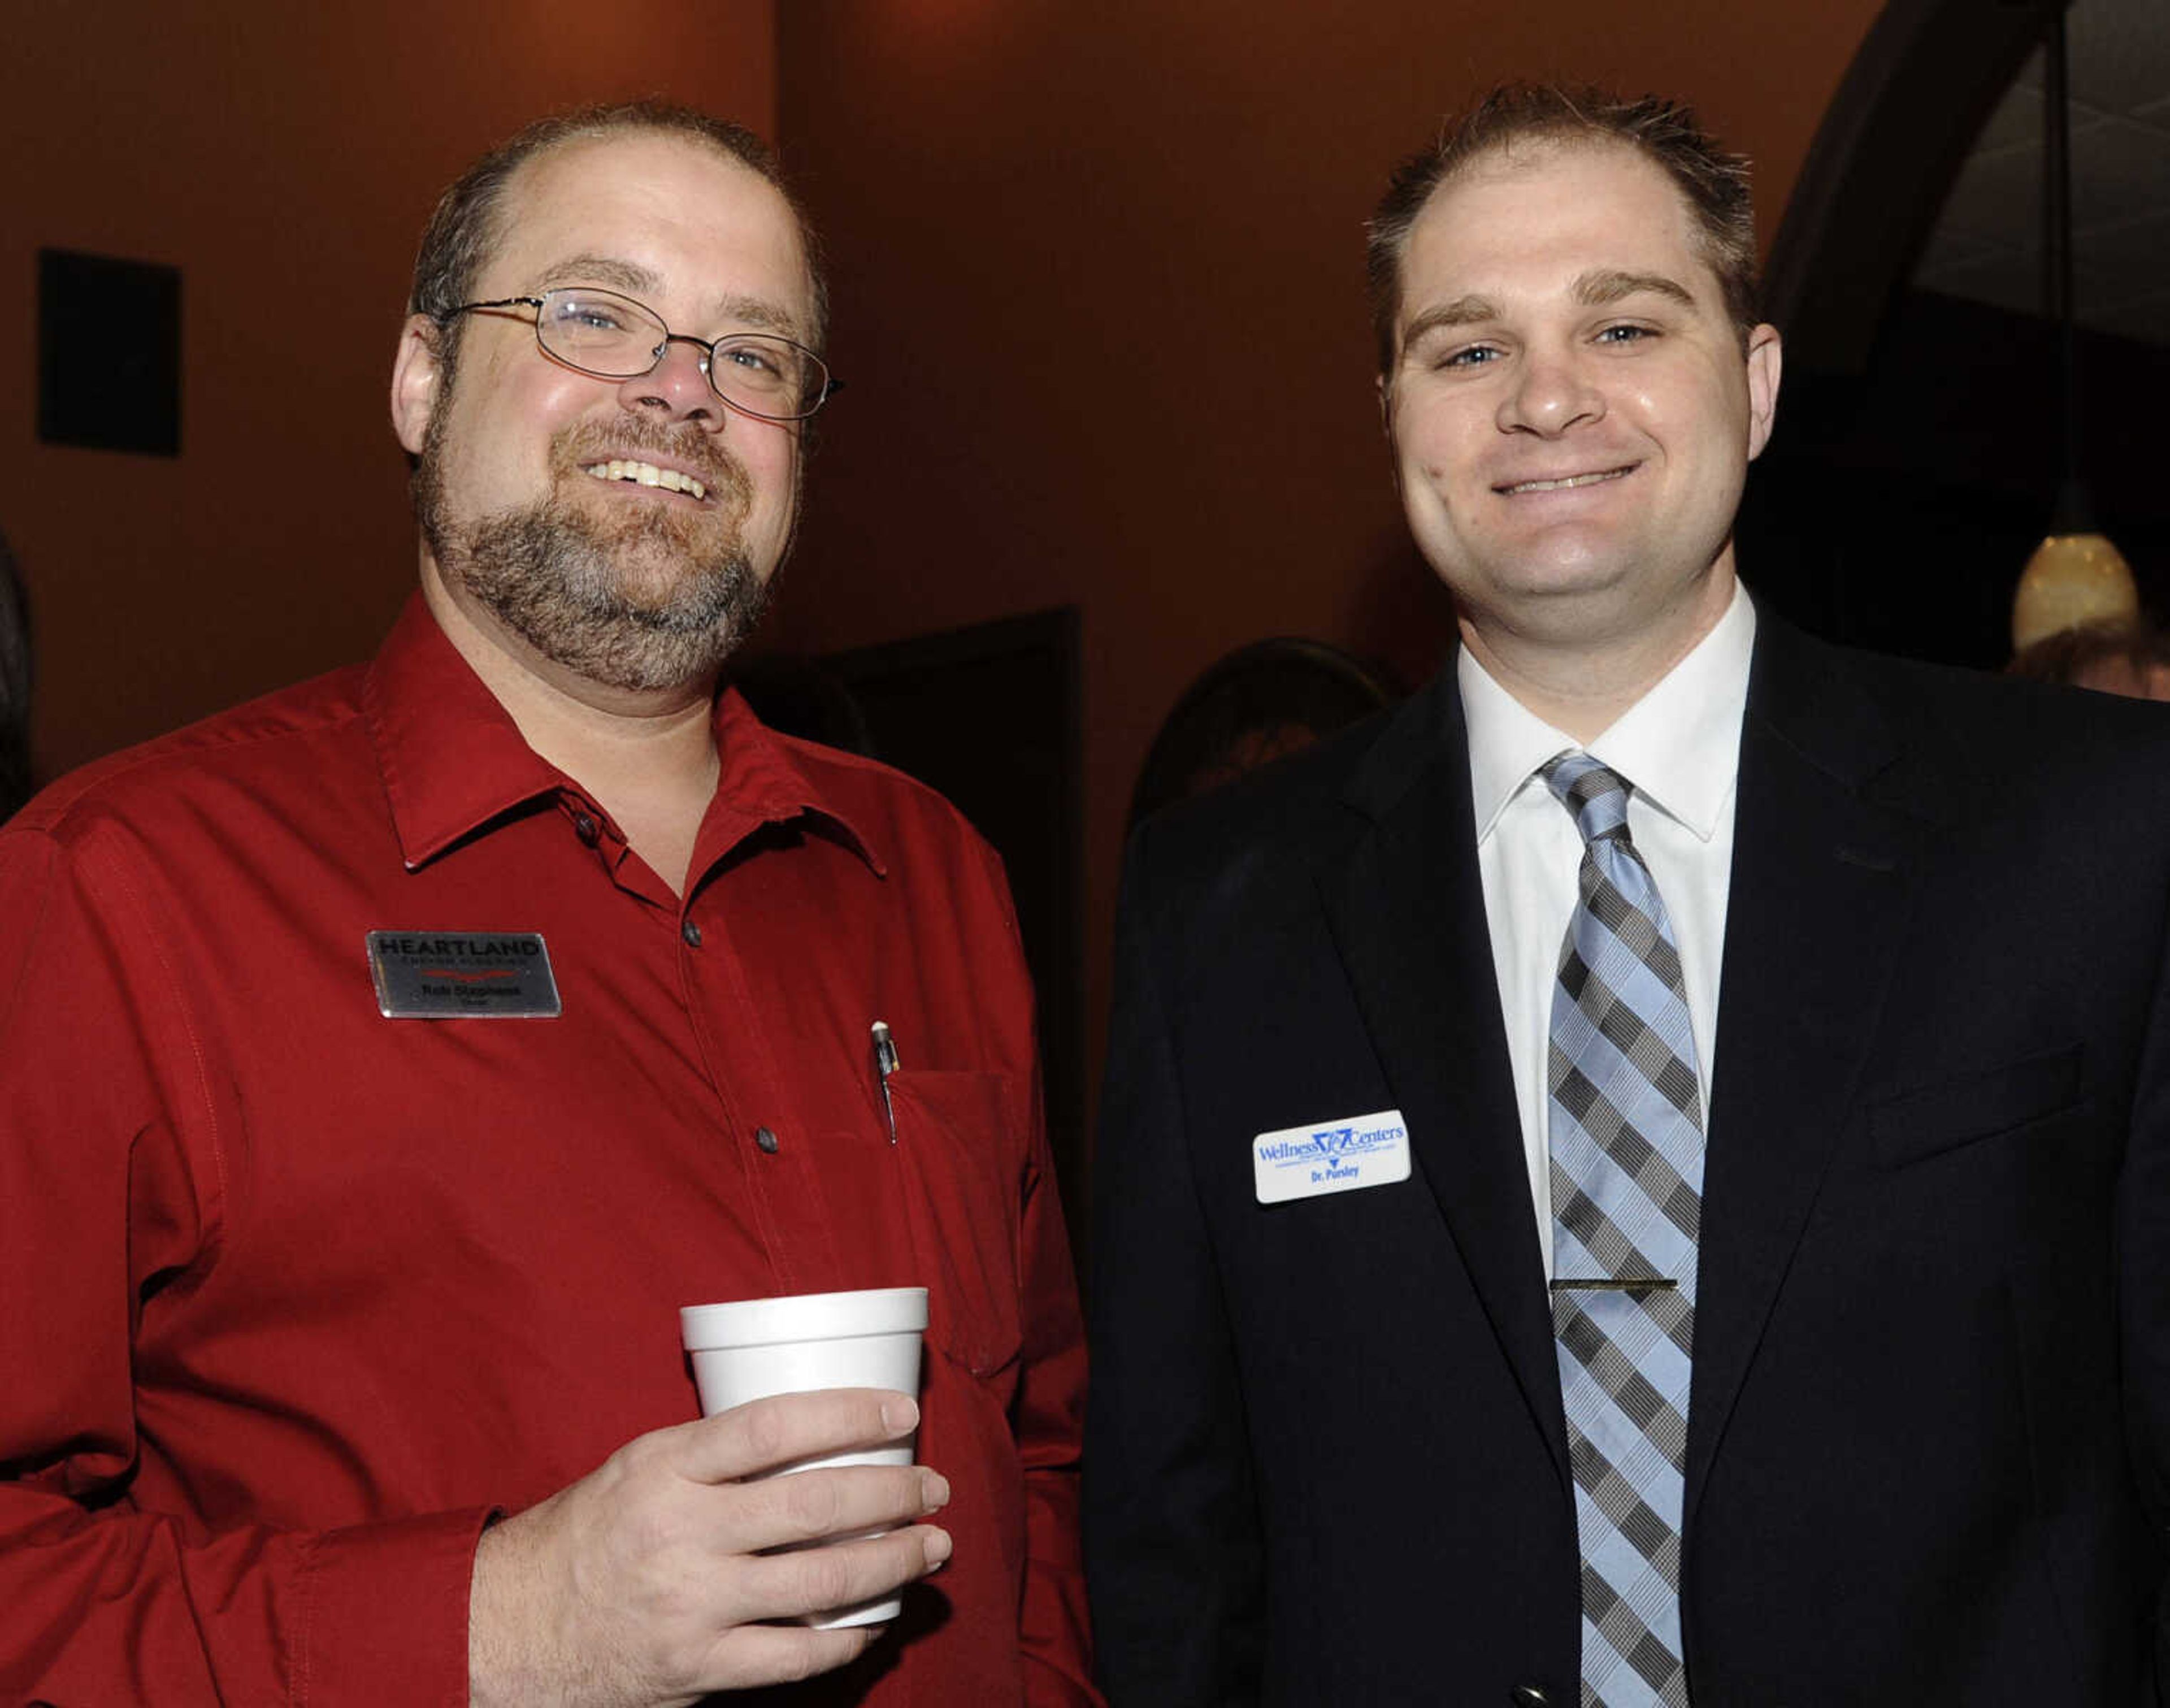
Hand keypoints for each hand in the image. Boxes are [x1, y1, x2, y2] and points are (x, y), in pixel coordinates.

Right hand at [468, 1388, 950, 1706]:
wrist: (513, 1627)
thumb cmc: (590, 1533)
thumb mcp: (638, 1465)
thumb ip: (713, 1452)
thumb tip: (816, 1431)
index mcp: (665, 1468)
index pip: (774, 1425)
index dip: (849, 1414)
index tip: (903, 1412)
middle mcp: (682, 1533)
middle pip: (815, 1507)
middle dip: (893, 1496)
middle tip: (935, 1488)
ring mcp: (692, 1606)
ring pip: (822, 1583)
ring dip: (893, 1563)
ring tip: (931, 1547)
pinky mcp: (698, 1667)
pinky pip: (796, 1655)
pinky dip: (848, 1637)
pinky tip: (876, 1619)